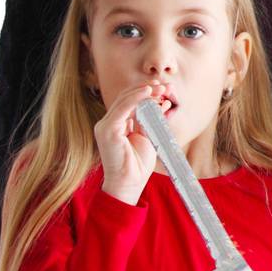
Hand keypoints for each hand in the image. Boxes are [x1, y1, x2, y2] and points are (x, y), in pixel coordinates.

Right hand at [93, 84, 163, 205]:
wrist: (129, 184)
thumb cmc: (138, 165)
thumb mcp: (148, 136)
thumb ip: (152, 119)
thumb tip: (163, 102)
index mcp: (116, 125)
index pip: (130, 102)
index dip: (147, 93)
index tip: (164, 89)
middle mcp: (108, 123)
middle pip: (127, 98)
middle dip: (147, 90)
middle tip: (165, 86)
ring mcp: (106, 126)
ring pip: (125, 100)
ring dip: (145, 92)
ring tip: (161, 89)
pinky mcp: (107, 130)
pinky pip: (123, 108)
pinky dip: (136, 98)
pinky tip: (149, 92)